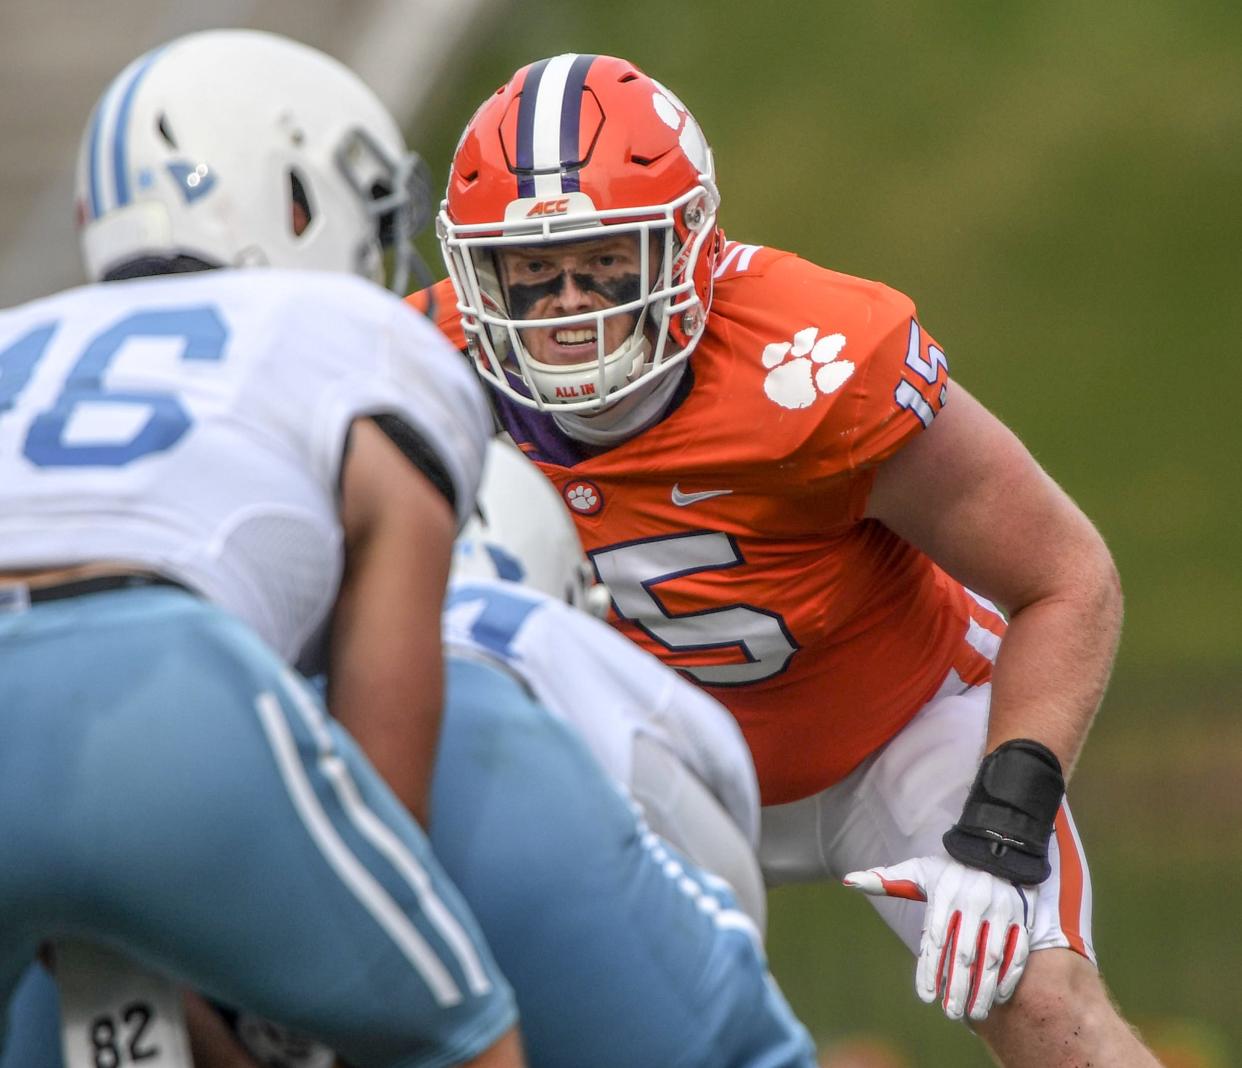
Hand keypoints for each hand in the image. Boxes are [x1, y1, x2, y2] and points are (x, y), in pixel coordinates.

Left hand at [843, 854, 1033, 1020]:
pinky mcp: (1022, 914)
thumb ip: (885, 880)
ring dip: (983, 987)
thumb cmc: (950, 866)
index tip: (926, 996)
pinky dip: (1009, 974)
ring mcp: (1000, 908)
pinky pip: (1018, 949)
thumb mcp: (918, 869)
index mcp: (944, 892)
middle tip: (950, 1013)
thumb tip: (848, 881)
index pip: (934, 937)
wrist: (996, 843)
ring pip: (992, 955)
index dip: (930, 968)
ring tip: (973, 1012)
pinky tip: (998, 995)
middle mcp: (972, 901)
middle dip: (956, 986)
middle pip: (963, 952)